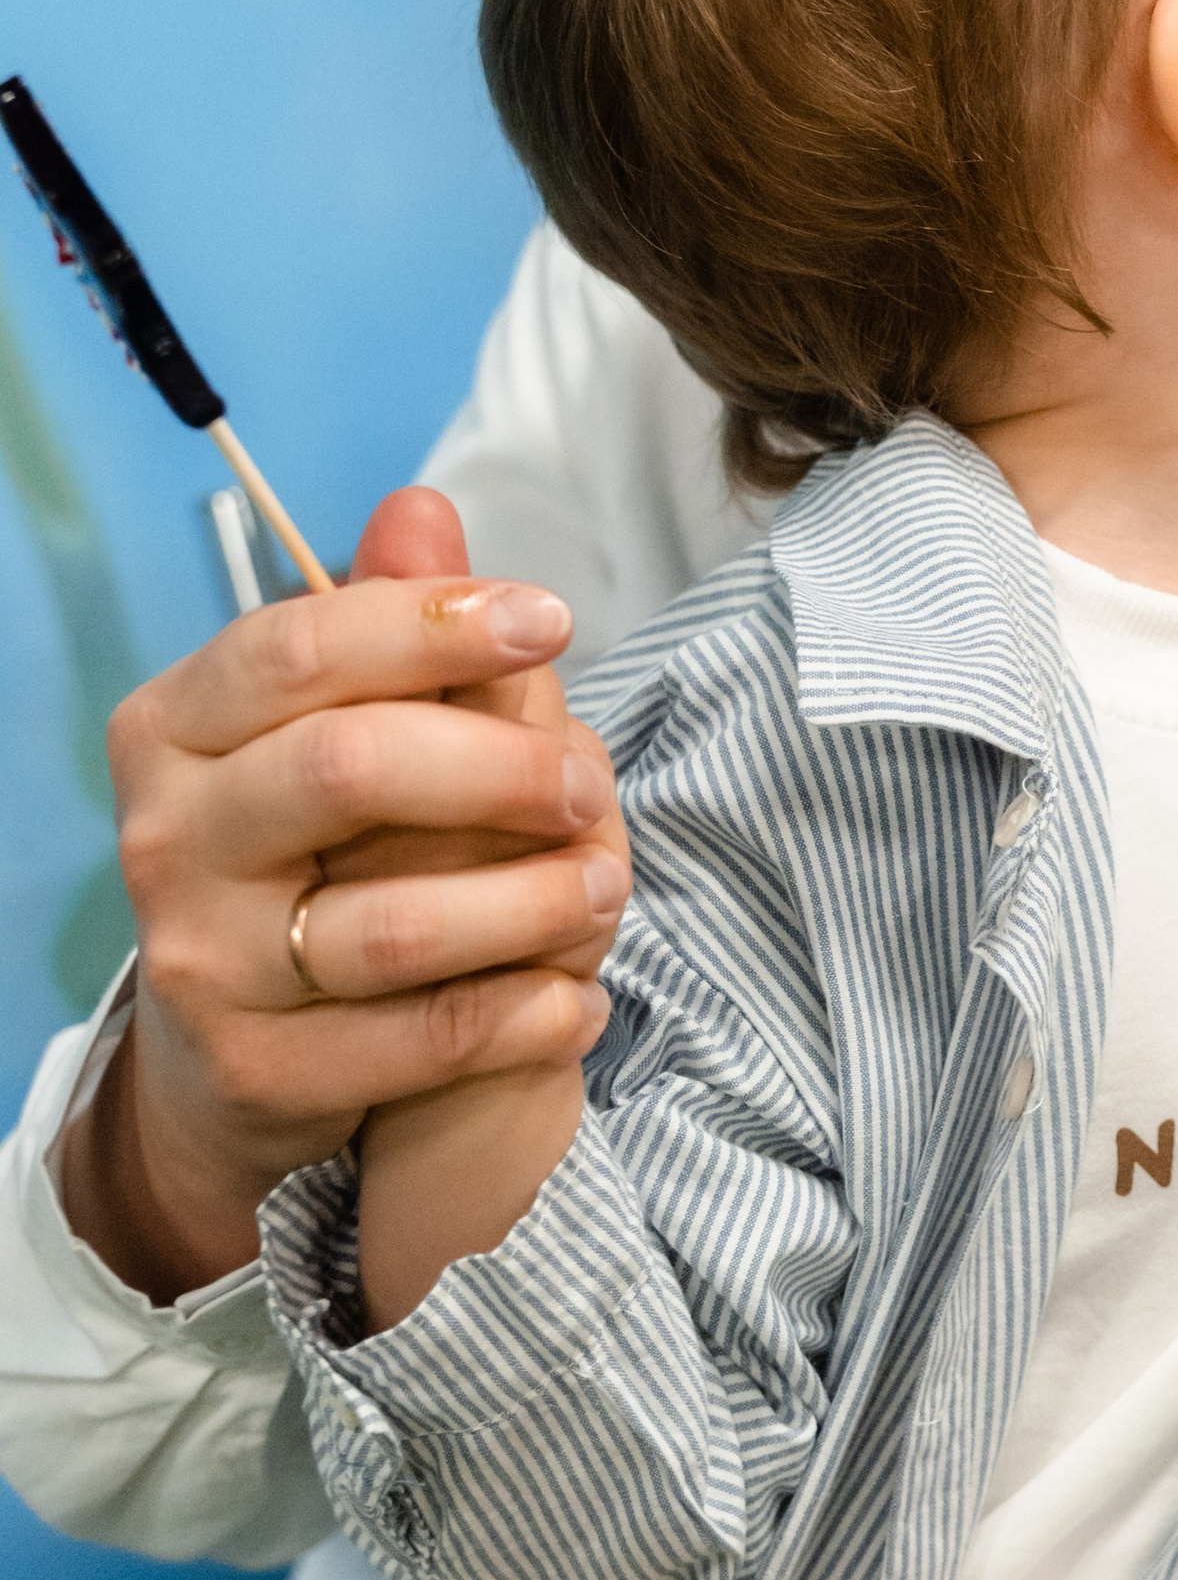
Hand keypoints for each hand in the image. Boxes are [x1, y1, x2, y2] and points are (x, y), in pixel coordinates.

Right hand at [61, 489, 627, 1305]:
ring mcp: (204, 964)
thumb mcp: (342, 732)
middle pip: (350, 768)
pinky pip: (422, 1038)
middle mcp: (167, 839)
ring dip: (535, 902)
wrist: (237, 1057)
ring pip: (396, 922)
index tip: (551, 620)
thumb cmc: (313, 858)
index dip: (434, 625)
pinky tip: (581, 995)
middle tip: (593, 787)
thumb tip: (423, 508)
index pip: (302, 647)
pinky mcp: (260, 1072)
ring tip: (608, 885)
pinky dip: (524, 1013)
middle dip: (503, 766)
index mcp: (177, 729)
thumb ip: (393, 628)